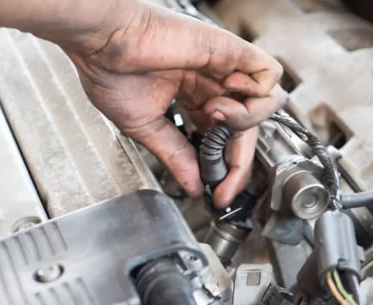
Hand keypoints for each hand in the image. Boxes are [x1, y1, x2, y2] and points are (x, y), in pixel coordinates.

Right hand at [62, 2, 285, 206]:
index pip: (226, 140)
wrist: (103, 41)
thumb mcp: (147, 126)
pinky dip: (257, 91)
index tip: (219, 194)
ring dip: (247, 120)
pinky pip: (269, 74)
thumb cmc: (111, 69)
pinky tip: (227, 93)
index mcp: (194, 100)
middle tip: (224, 180)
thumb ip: (175, 154)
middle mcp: (212, 85)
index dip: (228, 169)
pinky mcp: (231, 49)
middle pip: (250, 129)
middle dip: (240, 161)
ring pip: (267, 103)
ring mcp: (224, 68)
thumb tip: (193, 185)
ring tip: (215, 115)